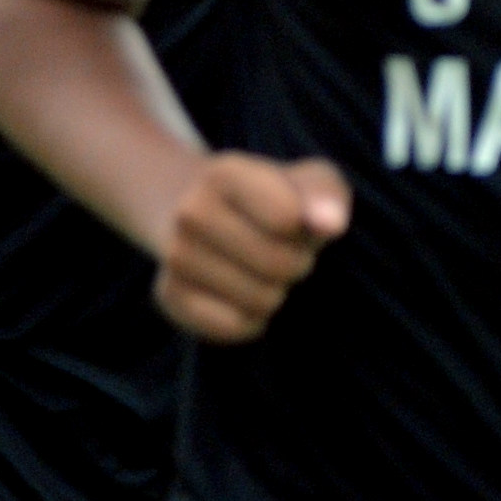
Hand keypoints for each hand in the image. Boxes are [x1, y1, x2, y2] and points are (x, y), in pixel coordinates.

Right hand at [158, 155, 350, 343]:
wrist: (211, 215)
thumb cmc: (278, 199)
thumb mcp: (311, 181)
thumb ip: (327, 196)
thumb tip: (330, 225)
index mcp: (224, 174)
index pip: (287, 219)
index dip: (307, 228)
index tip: (295, 220)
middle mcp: (189, 212)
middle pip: (279, 265)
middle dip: (297, 263)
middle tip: (283, 250)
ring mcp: (174, 256)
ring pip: (260, 301)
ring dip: (276, 291)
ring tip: (260, 268)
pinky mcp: (170, 296)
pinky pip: (235, 327)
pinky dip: (253, 319)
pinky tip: (242, 295)